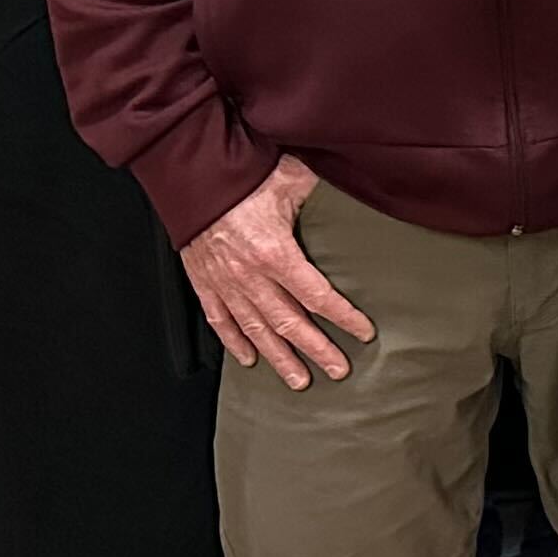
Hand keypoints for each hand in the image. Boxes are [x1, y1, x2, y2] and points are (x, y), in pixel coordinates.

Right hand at [182, 156, 374, 390]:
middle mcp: (250, 276)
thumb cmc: (243, 176)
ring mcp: (225, 283)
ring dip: (279, 358)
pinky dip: (235, 342)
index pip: (318, 296)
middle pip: (290, 324)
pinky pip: (220, 320)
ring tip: (299, 380)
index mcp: (276, 253)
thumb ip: (323, 194)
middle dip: (317, 350)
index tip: (364, 333)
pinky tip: (248, 359)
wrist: (193, 177)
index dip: (343, 317)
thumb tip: (357, 188)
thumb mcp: (292, 179)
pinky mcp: (204, 282)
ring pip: (256, 330)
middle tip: (339, 371)